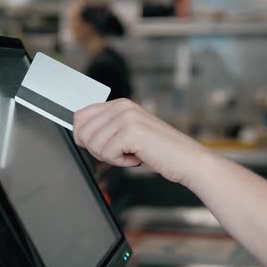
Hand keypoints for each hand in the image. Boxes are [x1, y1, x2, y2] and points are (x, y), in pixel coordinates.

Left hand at [73, 99, 210, 186]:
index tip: (103, 147)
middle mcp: (122, 106)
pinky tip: (138, 157)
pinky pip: (106, 153)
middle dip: (98, 150)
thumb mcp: (128, 135)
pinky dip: (121, 162)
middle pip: (82, 132)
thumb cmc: (159, 151)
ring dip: (111, 157)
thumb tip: (79, 134)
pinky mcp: (131, 131)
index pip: (80, 116)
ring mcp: (126, 117)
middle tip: (122, 152)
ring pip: (93, 144)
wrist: (187, 160)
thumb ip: (106, 129)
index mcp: (120, 104)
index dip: (84, 138)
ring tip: (133, 153)